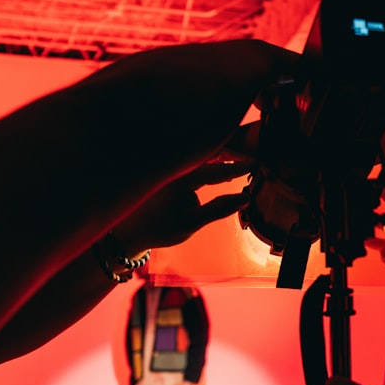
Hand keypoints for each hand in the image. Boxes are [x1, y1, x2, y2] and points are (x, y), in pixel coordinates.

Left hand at [112, 161, 253, 252]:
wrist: (129, 231)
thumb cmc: (159, 229)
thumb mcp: (191, 223)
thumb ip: (219, 209)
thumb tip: (245, 198)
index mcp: (180, 178)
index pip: (217, 170)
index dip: (238, 168)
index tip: (255, 164)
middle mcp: (174, 167)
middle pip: (208, 153)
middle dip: (229, 153)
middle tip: (248, 158)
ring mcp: (168, 165)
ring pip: (199, 154)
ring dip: (218, 155)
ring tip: (236, 159)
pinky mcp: (166, 168)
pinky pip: (190, 158)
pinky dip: (206, 158)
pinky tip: (217, 163)